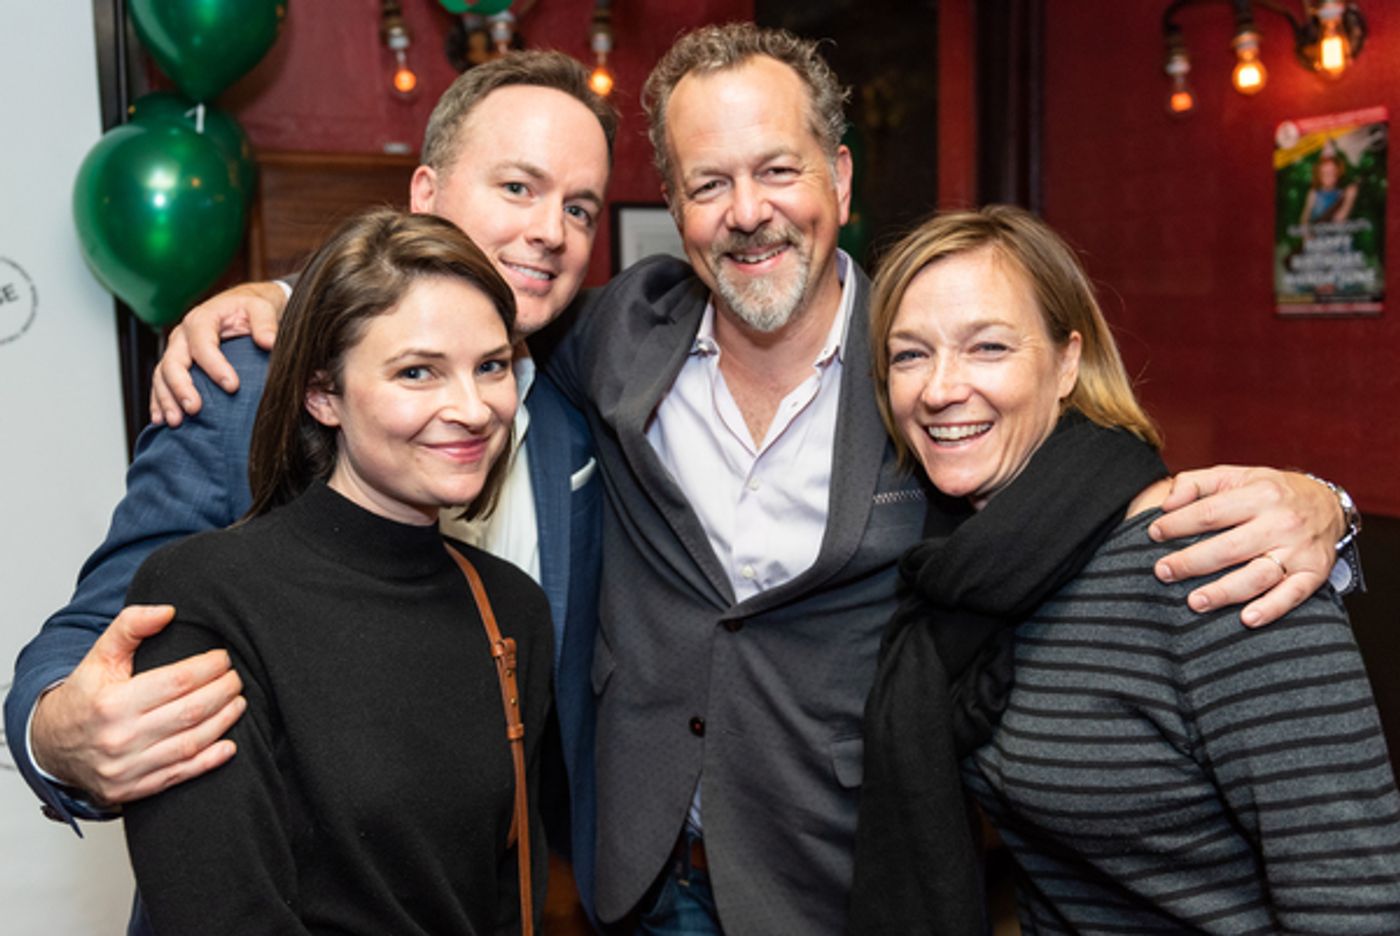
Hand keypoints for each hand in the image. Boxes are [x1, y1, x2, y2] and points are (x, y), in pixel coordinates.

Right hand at [30, 604, 245, 803]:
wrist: (51, 744)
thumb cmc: (83, 696)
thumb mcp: (99, 656)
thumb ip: (130, 626)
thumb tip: (167, 611)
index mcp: (111, 703)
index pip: (176, 681)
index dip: (207, 668)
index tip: (222, 658)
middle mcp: (118, 738)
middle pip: (189, 712)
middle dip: (222, 692)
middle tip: (236, 678)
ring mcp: (126, 768)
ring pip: (190, 743)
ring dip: (223, 722)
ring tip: (238, 702)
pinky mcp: (132, 790)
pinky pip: (179, 775)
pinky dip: (209, 761)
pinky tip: (229, 745)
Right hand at [150, 281, 286, 426]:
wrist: (240, 306)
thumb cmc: (249, 309)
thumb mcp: (261, 308)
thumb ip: (265, 323)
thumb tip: (269, 342)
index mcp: (202, 320)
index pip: (202, 344)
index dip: (215, 366)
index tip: (232, 386)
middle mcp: (182, 336)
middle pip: (173, 362)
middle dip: (181, 387)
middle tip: (194, 409)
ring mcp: (175, 351)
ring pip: (161, 376)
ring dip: (166, 400)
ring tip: (176, 422)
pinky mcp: (174, 364)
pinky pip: (160, 384)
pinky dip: (159, 402)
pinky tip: (161, 420)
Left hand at [1149, 466, 1343, 627]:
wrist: (1328, 504)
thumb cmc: (1270, 492)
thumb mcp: (1235, 476)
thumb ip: (1196, 483)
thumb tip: (1167, 503)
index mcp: (1260, 494)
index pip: (1211, 512)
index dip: (1179, 524)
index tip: (1153, 534)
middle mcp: (1281, 522)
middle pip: (1229, 547)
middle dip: (1191, 562)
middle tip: (1162, 572)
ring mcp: (1298, 550)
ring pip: (1258, 575)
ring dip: (1225, 591)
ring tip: (1195, 602)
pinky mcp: (1314, 572)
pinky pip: (1293, 594)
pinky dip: (1272, 608)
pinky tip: (1247, 619)